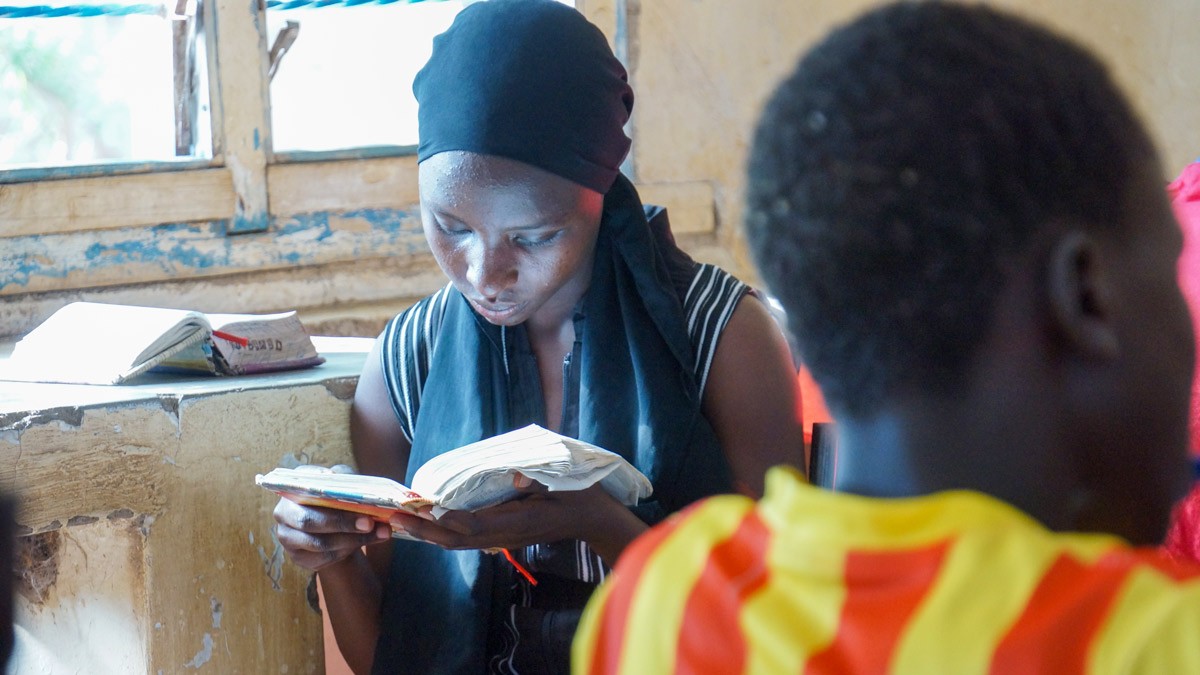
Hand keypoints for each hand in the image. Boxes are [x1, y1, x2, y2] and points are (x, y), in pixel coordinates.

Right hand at [272, 465, 391, 570]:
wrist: (331, 521)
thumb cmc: (334, 496)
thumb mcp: (339, 480)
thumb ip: (344, 477)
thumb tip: (350, 482)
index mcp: (291, 490)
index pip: (305, 495)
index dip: (328, 496)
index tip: (356, 502)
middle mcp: (283, 514)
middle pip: (309, 522)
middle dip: (343, 523)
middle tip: (369, 523)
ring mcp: (289, 538)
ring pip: (319, 544)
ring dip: (352, 540)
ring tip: (378, 533)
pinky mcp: (300, 558)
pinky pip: (324, 558)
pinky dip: (348, 551)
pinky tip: (366, 542)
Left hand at [389, 474, 647, 564]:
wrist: (591, 519)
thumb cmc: (580, 497)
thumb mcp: (566, 485)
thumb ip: (542, 481)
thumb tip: (520, 476)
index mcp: (519, 523)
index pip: (477, 527)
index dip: (450, 521)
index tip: (428, 511)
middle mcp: (506, 535)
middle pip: (458, 540)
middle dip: (426, 531)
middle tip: (397, 516)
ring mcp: (503, 539)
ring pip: (459, 543)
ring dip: (430, 533)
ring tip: (403, 520)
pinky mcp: (501, 536)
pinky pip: (466, 539)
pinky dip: (444, 532)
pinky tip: (428, 522)